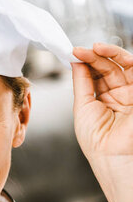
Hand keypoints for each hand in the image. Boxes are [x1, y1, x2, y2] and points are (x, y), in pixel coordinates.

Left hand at [72, 43, 132, 161]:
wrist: (112, 154)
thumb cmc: (96, 139)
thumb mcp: (82, 106)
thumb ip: (81, 81)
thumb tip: (76, 61)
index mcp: (102, 100)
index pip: (95, 74)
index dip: (85, 62)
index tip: (73, 53)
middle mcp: (118, 95)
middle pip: (107, 67)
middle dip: (93, 56)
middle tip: (80, 50)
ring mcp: (131, 93)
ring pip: (122, 65)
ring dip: (108, 53)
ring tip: (93, 48)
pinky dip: (121, 57)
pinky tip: (106, 53)